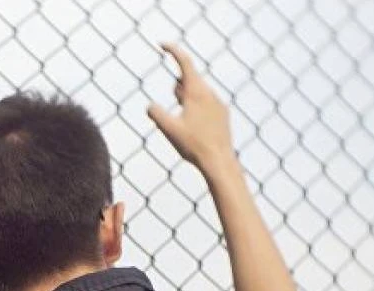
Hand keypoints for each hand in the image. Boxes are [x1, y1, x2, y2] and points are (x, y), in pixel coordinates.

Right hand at [147, 44, 233, 173]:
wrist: (219, 161)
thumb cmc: (193, 146)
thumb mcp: (168, 129)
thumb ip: (155, 114)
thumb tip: (150, 106)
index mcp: (196, 92)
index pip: (184, 63)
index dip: (173, 51)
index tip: (162, 46)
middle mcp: (209, 94)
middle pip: (190, 78)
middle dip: (178, 86)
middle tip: (173, 103)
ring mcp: (218, 103)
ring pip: (199, 91)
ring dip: (186, 97)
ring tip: (182, 118)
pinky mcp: (223, 114)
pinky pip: (207, 102)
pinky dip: (197, 106)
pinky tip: (194, 126)